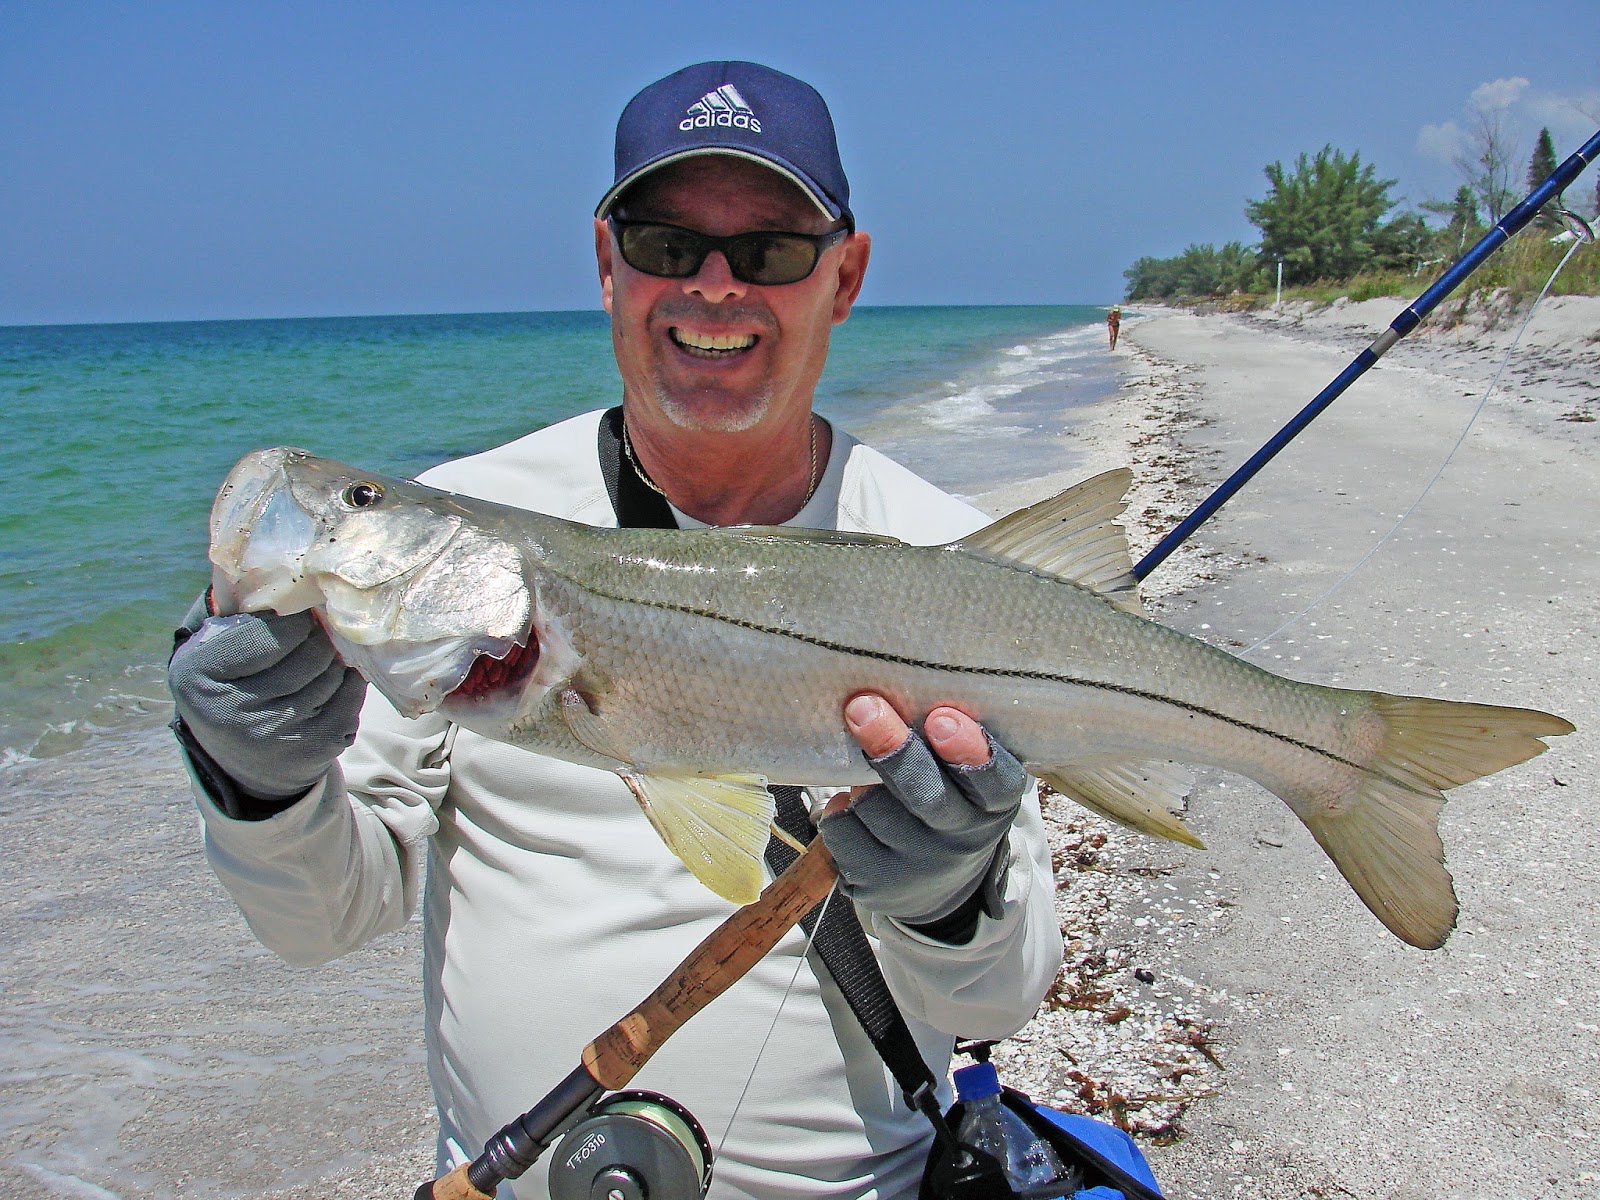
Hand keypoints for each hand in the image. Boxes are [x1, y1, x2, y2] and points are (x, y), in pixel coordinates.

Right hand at [168, 597, 365, 802]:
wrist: (242, 760)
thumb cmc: (231, 683)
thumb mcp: (213, 647)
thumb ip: (242, 612)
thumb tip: (296, 573)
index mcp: (199, 674)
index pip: (271, 630)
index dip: (293, 621)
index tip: (293, 621)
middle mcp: (233, 711)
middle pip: (311, 651)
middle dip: (318, 639)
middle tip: (312, 639)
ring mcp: (275, 735)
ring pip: (334, 672)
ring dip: (333, 661)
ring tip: (318, 663)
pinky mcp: (312, 749)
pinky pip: (351, 696)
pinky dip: (348, 683)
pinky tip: (331, 684)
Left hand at [818, 694, 1027, 926]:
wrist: (939, 886)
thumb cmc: (950, 802)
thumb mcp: (966, 778)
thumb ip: (946, 741)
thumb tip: (891, 690)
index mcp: (994, 804)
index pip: (993, 780)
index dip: (968, 750)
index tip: (941, 718)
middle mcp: (963, 839)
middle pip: (926, 796)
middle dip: (893, 750)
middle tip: (863, 707)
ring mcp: (920, 867)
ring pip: (873, 809)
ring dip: (860, 784)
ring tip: (866, 778)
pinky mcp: (878, 886)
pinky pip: (841, 834)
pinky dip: (838, 812)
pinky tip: (850, 809)